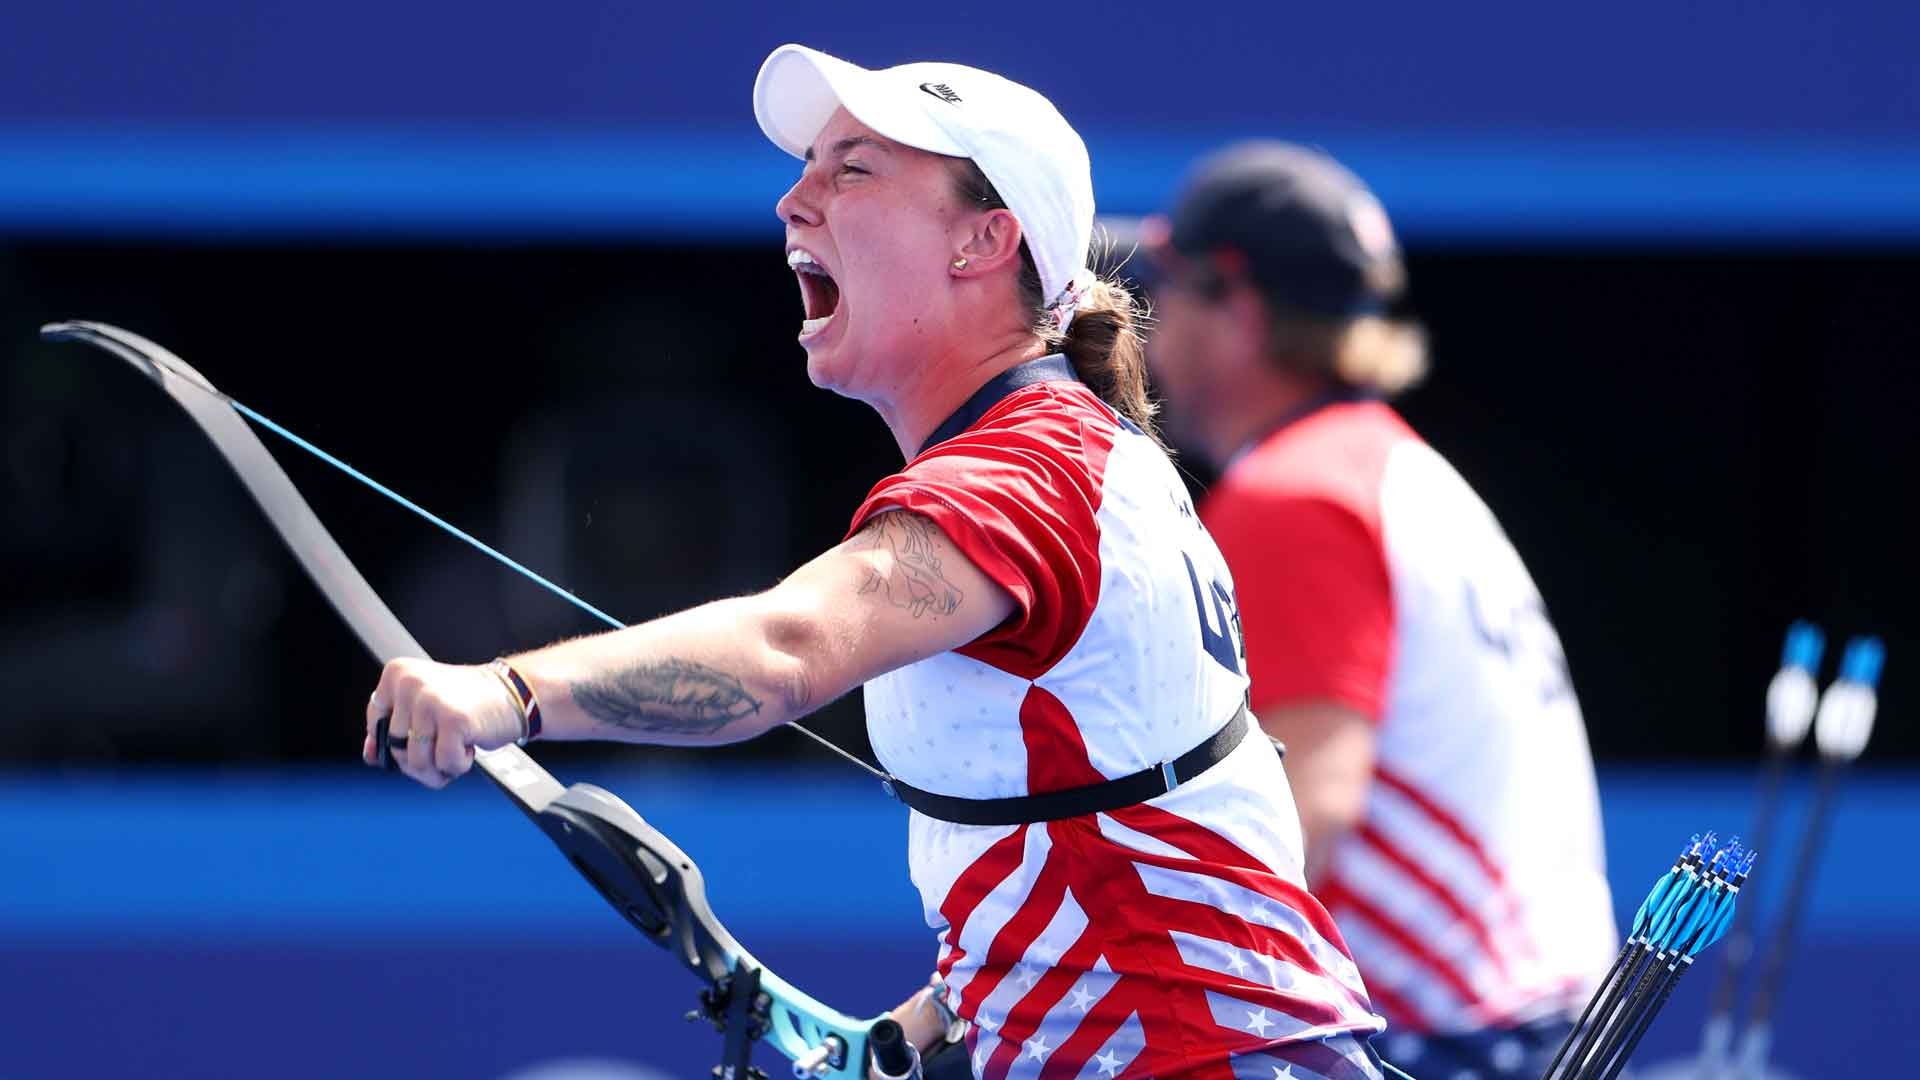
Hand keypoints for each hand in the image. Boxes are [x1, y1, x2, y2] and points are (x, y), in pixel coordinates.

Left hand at [363, 658, 525, 787]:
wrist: (514, 692)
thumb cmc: (468, 703)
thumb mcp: (423, 707)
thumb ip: (393, 728)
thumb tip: (372, 756)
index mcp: (397, 674)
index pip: (376, 725)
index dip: (395, 744)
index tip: (420, 739)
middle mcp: (410, 683)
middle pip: (396, 749)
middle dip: (422, 760)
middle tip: (444, 747)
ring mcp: (430, 700)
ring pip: (417, 762)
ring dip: (440, 766)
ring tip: (457, 747)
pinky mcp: (453, 719)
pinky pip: (444, 764)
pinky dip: (459, 765)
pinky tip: (469, 746)